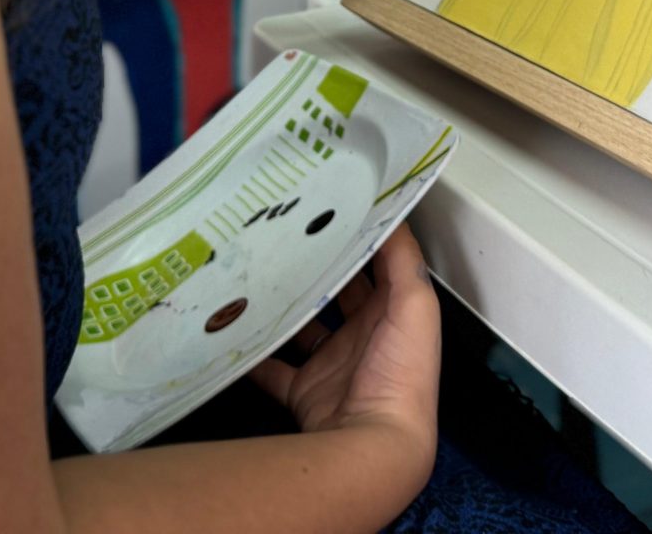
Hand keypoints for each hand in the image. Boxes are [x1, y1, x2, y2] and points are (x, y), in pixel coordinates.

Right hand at [250, 226, 438, 480]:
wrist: (374, 445)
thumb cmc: (402, 374)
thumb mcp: (415, 305)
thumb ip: (404, 259)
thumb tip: (395, 212)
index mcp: (393, 314)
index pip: (377, 265)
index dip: (360, 237)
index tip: (332, 204)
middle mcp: (363, 336)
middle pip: (337, 292)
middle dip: (317, 266)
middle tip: (286, 232)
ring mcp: (331, 364)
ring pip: (303, 325)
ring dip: (285, 305)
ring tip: (257, 272)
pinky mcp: (304, 390)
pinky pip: (272, 368)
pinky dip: (255, 353)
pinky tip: (236, 327)